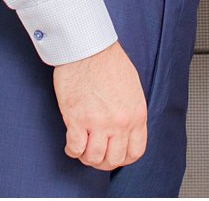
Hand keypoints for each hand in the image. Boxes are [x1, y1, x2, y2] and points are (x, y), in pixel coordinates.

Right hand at [53, 41, 147, 170]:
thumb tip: (125, 130)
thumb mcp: (132, 88)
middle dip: (104, 161)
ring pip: (94, 158)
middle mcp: (120, 122)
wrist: (88, 47)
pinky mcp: (77, 119)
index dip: (123, 158)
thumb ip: (130, 112)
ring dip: (87, 157)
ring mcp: (98, 122)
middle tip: (95, 155)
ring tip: (83, 149)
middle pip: (114, 159)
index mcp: (136, 114)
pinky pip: (75, 148)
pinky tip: (71, 143)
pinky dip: (72, 150)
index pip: (136, 152)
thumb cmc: (108, 62)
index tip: (114, 155)